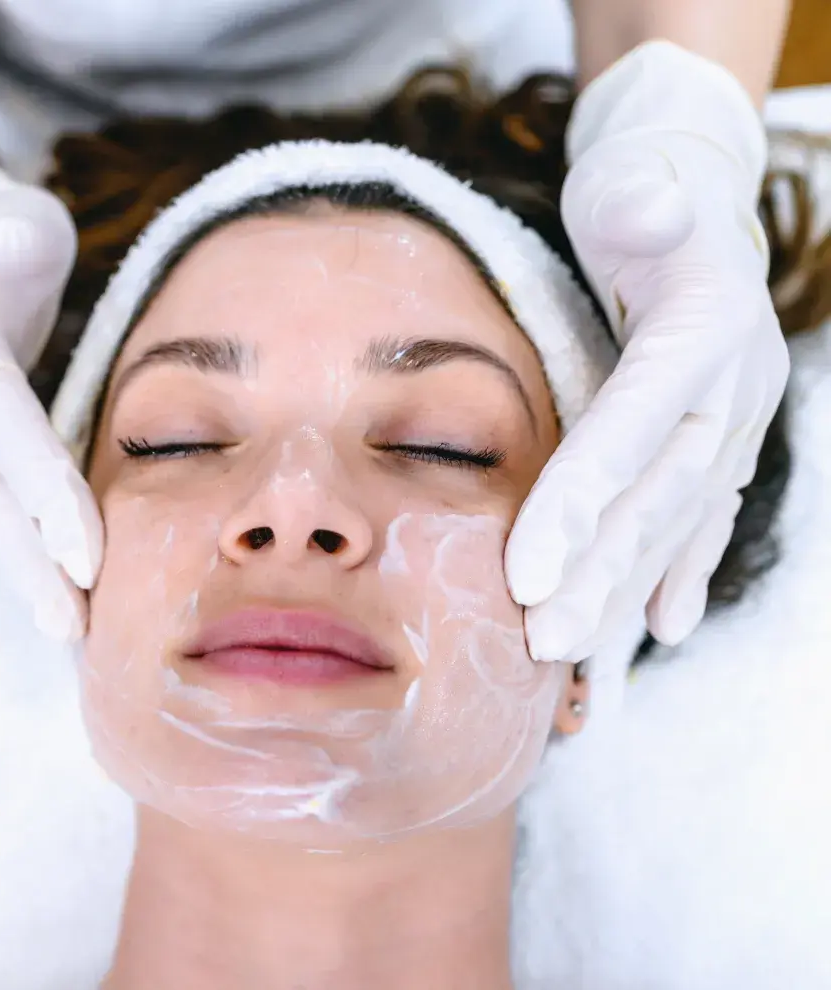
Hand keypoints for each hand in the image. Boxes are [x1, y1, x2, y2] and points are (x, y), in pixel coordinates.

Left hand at [505, 42, 787, 661]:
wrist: (693, 205)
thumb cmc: (640, 197)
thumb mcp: (634, 181)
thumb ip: (641, 199)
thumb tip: (649, 208)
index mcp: (704, 329)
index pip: (633, 427)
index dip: (582, 501)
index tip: (527, 575)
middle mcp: (732, 386)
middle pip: (657, 494)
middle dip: (598, 572)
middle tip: (542, 641)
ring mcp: (731, 421)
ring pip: (675, 519)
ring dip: (625, 588)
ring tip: (574, 648)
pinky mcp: (717, 439)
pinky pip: (699, 515)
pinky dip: (678, 570)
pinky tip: (662, 623)